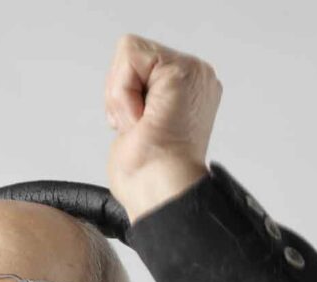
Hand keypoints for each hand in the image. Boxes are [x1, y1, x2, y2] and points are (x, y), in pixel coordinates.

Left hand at [104, 33, 222, 222]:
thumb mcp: (135, 130)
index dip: (123, 97)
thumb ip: (136, 102)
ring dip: (121, 95)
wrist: (161, 193)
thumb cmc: (149, 178)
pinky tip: (141, 118)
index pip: (137, 67)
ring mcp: (193, 73)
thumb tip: (128, 105)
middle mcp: (196, 79)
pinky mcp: (182, 72)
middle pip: (132, 55)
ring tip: (141, 124)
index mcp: (187, 93)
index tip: (137, 128)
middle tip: (137, 128)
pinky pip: (130, 57)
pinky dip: (123, 92)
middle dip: (120, 93)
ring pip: (130, 53)